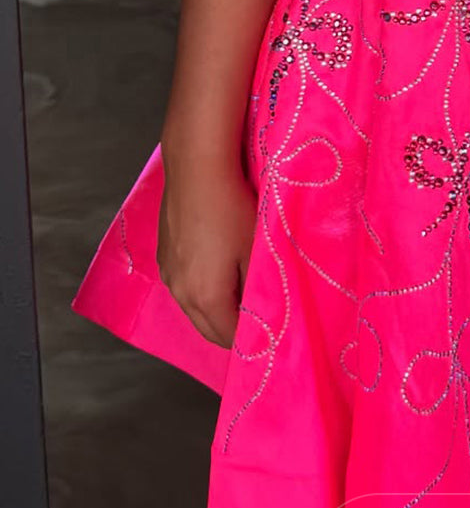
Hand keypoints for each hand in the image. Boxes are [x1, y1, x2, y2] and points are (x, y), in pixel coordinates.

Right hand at [156, 157, 256, 347]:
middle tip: (257, 319)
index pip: (228, 338)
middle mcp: (179, 292)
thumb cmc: (232, 207)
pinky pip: (183, 287)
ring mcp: (167, 274)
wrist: (197, 168)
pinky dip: (200, 290)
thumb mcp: (254, 251)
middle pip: (207, 329)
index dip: (250, 339)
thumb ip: (255, 290)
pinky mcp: (163, 256)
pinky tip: (217, 269)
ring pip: (193, 309)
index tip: (268, 332)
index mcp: (205, 296)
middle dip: (231, 329)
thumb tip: (260, 313)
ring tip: (240, 292)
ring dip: (215, 309)